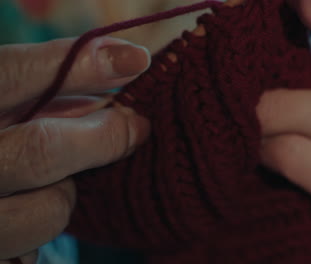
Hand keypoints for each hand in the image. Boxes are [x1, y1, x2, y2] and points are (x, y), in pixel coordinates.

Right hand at [0, 37, 150, 262]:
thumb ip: (52, 88)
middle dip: (104, 138)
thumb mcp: (7, 103)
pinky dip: (46, 223)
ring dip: (67, 190)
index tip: (136, 59)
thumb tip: (125, 68)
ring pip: (51, 209)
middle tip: (135, 127)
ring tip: (51, 179)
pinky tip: (27, 208)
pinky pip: (41, 249)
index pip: (10, 75)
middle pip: (44, 151)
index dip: (78, 64)